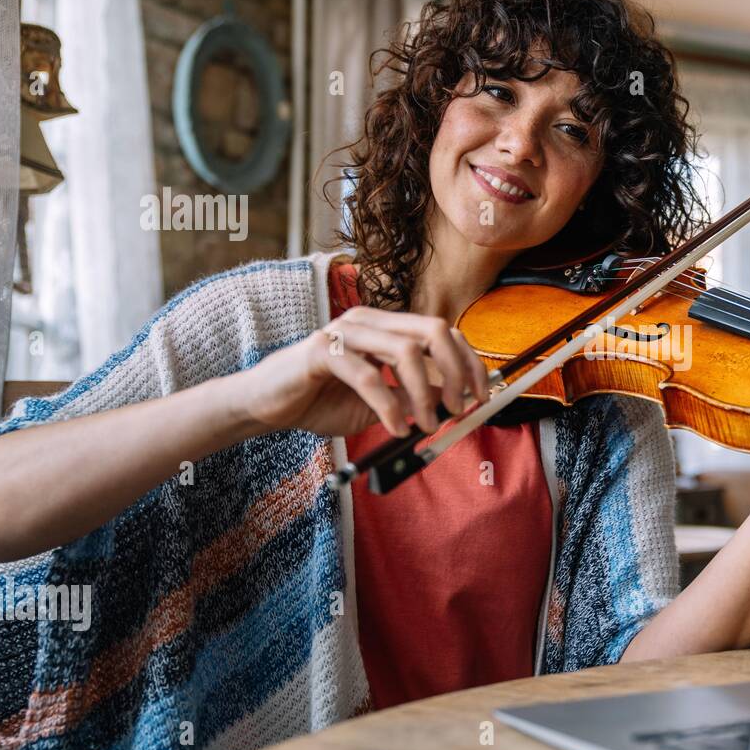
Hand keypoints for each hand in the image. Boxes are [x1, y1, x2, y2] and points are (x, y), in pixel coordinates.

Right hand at [229, 306, 489, 439]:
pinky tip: (395, 429)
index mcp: (388, 328)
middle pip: (434, 331)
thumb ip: (413, 398)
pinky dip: (389, 407)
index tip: (481, 396)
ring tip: (425, 427)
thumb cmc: (323, 401)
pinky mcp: (322, 350)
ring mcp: (346, 331)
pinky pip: (367, 376)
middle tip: (460, 408)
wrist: (269, 405)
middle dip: (456, 371)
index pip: (444, 332)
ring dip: (424, 395)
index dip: (469, 362)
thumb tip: (453, 403)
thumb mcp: (381, 404)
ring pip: (406, 351)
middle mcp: (371, 321)